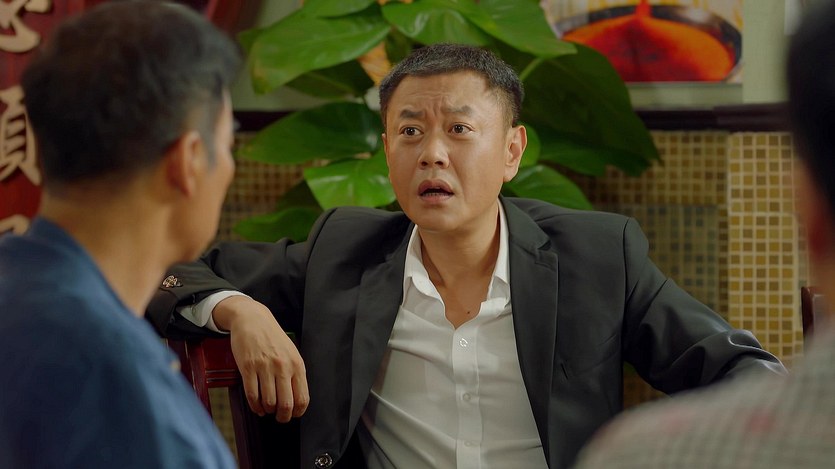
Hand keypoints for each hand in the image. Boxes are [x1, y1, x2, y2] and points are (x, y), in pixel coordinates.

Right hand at [213, 295, 308, 421]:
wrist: (253, 320)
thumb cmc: (272, 337)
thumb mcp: (291, 353)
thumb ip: (295, 373)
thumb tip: (297, 399)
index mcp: (297, 364)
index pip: (302, 397)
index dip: (298, 412)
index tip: (293, 415)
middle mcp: (282, 366)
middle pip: (286, 404)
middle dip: (283, 416)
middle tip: (279, 417)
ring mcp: (264, 367)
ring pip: (268, 402)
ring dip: (267, 411)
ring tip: (267, 409)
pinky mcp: (248, 367)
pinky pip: (252, 395)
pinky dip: (255, 406)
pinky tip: (257, 407)